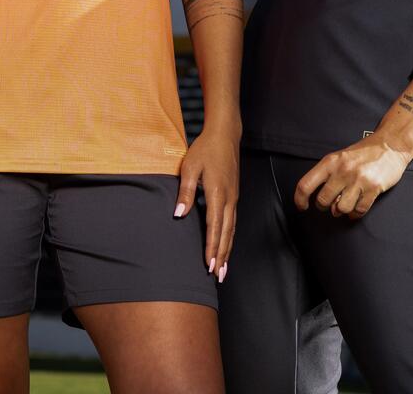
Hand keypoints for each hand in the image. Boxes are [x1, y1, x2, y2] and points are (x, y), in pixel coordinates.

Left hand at [174, 125, 238, 282]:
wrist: (225, 135)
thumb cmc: (205, 149)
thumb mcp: (190, 167)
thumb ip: (185, 192)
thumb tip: (179, 214)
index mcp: (217, 193)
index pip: (214, 226)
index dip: (212, 247)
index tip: (209, 265)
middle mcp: (229, 199)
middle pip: (226, 233)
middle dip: (222, 255)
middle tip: (217, 276)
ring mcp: (233, 198)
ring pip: (231, 229)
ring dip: (227, 250)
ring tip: (223, 269)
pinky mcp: (234, 196)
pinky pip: (233, 222)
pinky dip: (230, 237)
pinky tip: (226, 245)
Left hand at [294, 136, 409, 219]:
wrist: (390, 145)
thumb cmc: (363, 153)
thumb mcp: (339, 157)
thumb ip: (328, 174)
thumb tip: (318, 197)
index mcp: (330, 162)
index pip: (306, 184)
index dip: (300, 199)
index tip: (301, 206)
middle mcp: (342, 171)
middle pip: (323, 200)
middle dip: (324, 206)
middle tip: (330, 203)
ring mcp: (358, 180)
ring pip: (341, 208)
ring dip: (341, 210)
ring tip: (345, 204)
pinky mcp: (373, 188)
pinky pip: (359, 210)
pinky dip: (355, 213)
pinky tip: (356, 207)